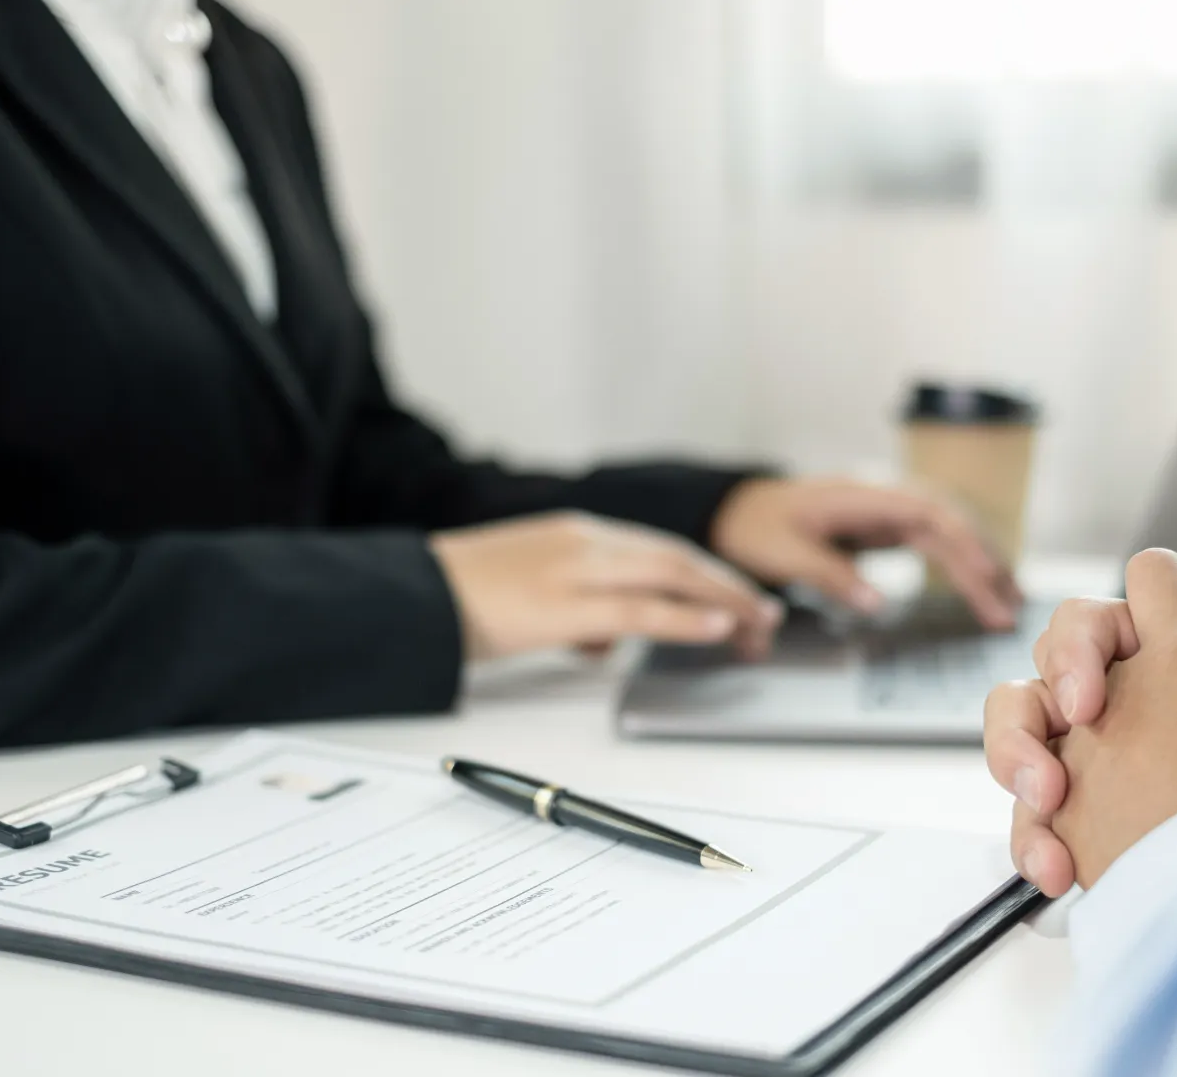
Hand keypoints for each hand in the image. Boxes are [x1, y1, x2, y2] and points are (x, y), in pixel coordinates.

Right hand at [430, 512, 784, 661]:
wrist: (410, 595)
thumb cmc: (463, 600)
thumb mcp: (532, 595)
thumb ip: (578, 611)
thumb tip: (607, 641)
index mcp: (578, 536)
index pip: (660, 550)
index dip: (708, 574)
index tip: (739, 599)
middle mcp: (584, 542)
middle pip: (677, 558)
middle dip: (730, 586)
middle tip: (767, 616)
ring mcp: (574, 567)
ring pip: (670, 575)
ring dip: (723, 600)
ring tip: (758, 625)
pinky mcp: (561, 601)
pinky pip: (640, 607)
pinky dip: (685, 616)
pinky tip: (716, 626)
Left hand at [710, 477, 1021, 628]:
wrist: (736, 508)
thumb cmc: (755, 526)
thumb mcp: (783, 554)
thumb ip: (829, 576)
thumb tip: (877, 604)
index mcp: (860, 495)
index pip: (927, 513)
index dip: (963, 542)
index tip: (988, 574)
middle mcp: (882, 494)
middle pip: (948, 521)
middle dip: (984, 561)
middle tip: (1009, 607)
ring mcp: (886, 507)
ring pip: (948, 529)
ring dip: (981, 561)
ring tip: (1010, 601)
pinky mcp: (885, 523)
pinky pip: (934, 539)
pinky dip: (960, 561)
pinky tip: (982, 584)